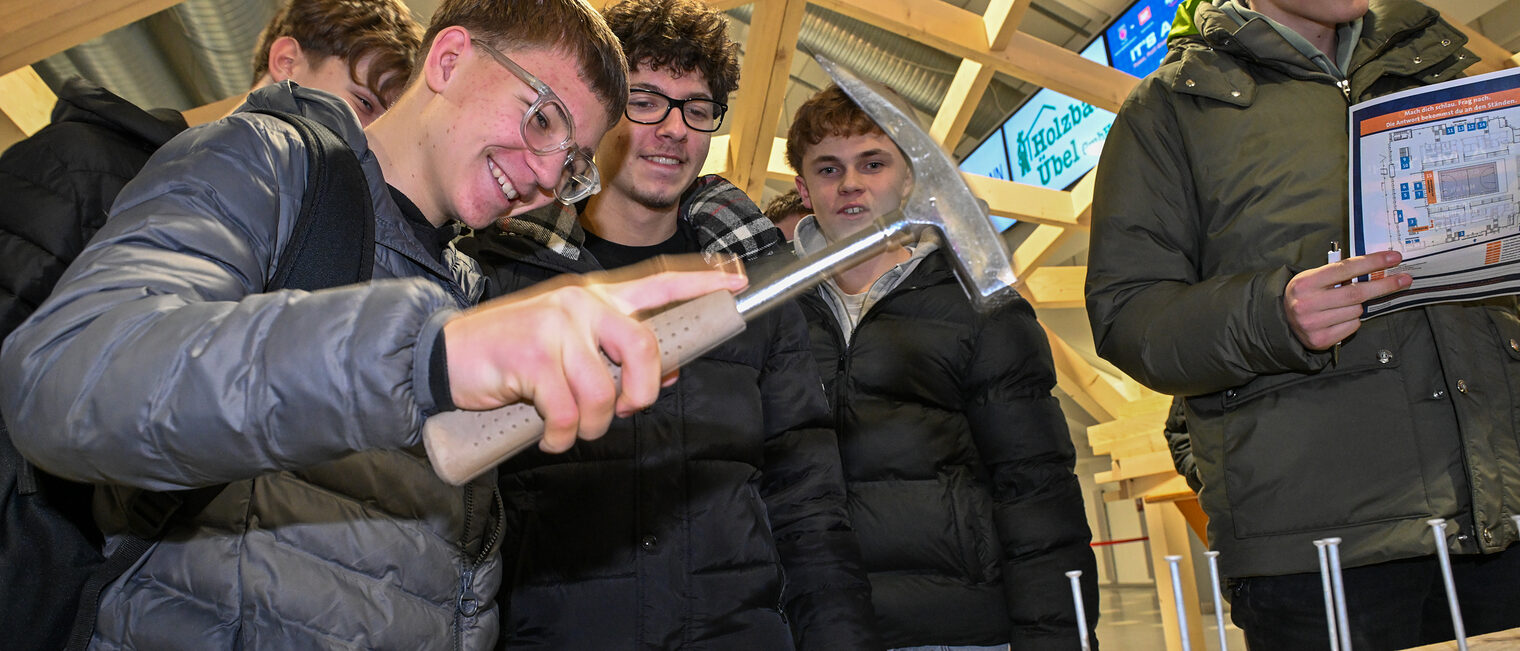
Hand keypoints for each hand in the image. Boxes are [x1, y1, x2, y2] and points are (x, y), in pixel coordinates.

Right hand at [443, 255, 746, 452]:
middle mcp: (581, 303)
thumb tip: (671, 370)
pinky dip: (560, 436)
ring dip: (590, 426)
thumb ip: (614, 354)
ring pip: (604, 391)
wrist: (446, 356)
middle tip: (625, 410)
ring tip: (569, 429)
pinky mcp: (532, 354)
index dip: (701, 284)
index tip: (738, 284)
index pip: (659, 283)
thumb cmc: (512, 355)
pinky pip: (567, 412)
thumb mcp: (568, 348)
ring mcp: (556, 326)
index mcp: (595, 298)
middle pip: (644, 347)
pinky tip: (547, 435)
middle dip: (642, 391)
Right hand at [1283, 250, 1410, 349]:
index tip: (1394, 258)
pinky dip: (1352, 321)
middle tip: (1404, 279)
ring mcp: (1313, 324)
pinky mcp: (1320, 340)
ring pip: (1356, 311)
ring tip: (1345, 305)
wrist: (1281, 321)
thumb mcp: (1313, 278)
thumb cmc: (1305, 295)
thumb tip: (1376, 268)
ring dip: (1359, 306)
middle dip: (1384, 285)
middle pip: (1356, 293)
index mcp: (1305, 282)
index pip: (1345, 269)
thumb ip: (1339, 274)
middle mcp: (1307, 303)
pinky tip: (1340, 318)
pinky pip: (1352, 326)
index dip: (1372, 262)